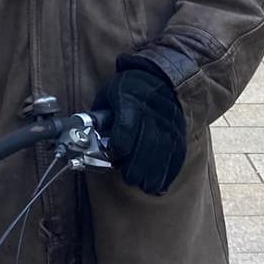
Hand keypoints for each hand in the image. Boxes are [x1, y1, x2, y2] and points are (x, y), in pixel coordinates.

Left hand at [94, 58, 186, 195]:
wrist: (161, 78)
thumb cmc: (128, 89)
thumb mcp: (108, 94)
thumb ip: (98, 117)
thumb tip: (84, 140)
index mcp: (130, 100)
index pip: (126, 126)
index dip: (120, 144)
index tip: (114, 152)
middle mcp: (153, 112)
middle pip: (147, 143)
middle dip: (138, 164)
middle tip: (129, 177)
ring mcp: (169, 123)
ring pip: (164, 151)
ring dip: (154, 172)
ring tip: (145, 185)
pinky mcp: (179, 132)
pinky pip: (177, 153)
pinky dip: (169, 171)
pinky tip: (160, 183)